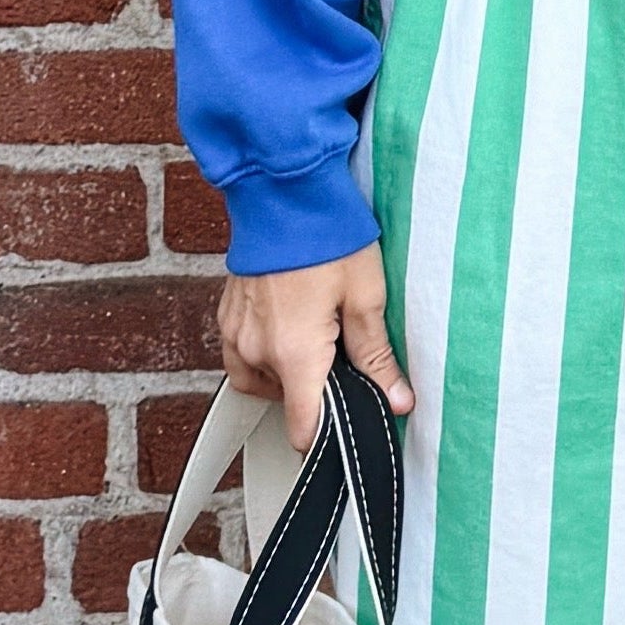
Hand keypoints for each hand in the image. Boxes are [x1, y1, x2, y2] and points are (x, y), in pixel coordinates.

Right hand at [218, 242, 412, 452]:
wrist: (284, 189)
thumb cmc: (327, 235)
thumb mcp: (366, 295)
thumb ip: (378, 355)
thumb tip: (397, 400)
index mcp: (294, 354)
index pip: (303, 428)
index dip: (327, 435)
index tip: (345, 423)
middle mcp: (256, 350)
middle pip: (285, 401)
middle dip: (313, 387)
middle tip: (340, 349)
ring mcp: (236, 332)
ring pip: (260, 380)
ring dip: (286, 370)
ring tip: (316, 333)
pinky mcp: (227, 313)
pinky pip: (242, 352)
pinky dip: (265, 349)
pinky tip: (290, 320)